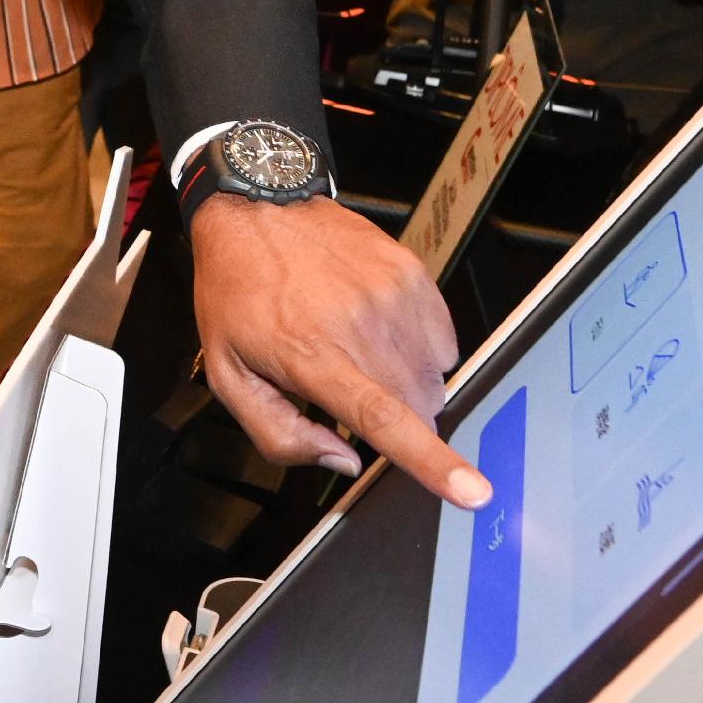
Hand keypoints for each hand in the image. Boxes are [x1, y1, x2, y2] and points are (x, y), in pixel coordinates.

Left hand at [189, 194, 486, 504]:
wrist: (256, 209)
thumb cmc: (238, 290)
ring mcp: (392, 294)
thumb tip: (342, 461)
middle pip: (418, 407)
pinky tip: (377, 330)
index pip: (385, 420)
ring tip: (357, 351)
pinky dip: (418, 349)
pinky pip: (442, 339)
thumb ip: (279, 434)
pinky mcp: (412, 273)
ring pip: (433, 377)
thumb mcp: (228, 374)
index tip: (475, 492)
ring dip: (406, 384)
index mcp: (313, 355)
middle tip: (350, 389)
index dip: (434, 463)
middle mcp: (360, 323)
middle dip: (395, 419)